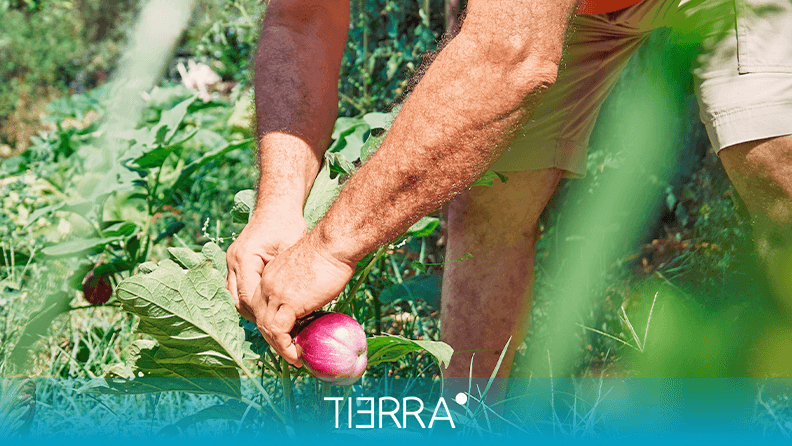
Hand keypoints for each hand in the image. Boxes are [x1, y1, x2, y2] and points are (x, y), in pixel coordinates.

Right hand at [226, 210, 306, 322]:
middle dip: (257, 318)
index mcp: (243, 258)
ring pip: (237, 297)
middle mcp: (233, 261)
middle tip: (277, 332)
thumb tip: (293, 306)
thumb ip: (287, 277)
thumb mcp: (291, 249)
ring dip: (254, 311)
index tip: (280, 329)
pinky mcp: (238, 263)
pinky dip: (253, 300)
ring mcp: (232, 262)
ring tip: (274, 324)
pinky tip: (270, 308)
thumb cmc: (287, 224)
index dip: (263, 316)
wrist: (277, 206)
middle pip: (238, 301)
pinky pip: (240, 289)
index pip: (248, 297)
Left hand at [252, 232, 354, 365]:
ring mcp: (275, 294)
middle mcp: (267, 284)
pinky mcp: (288, 303)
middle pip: (260, 318)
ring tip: (293, 358)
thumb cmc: (330, 253)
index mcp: (270, 275)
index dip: (271, 322)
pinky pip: (280, 333)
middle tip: (288, 350)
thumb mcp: (307, 272)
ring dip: (279, 347)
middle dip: (272, 338)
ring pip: (267, 328)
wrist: (334, 244)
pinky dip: (286, 348)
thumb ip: (302, 288)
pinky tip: (296, 355)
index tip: (286, 334)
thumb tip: (311, 303)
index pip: (262, 305)